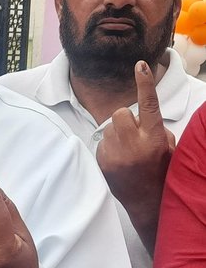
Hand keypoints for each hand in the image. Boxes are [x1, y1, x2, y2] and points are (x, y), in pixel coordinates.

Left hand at [96, 60, 174, 253]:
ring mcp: (115, 155)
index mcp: (153, 138)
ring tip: (127, 150)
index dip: (145, 84)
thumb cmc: (160, 171)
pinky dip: (109, 147)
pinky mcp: (102, 163)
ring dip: (117, 134)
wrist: (146, 201)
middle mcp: (133, 145)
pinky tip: (119, 160)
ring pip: (109, 128)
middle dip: (126, 119)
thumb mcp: (167, 148)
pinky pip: (101, 142)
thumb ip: (156, 128)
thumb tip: (141, 116)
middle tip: (134, 134)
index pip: (149, 105)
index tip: (140, 66)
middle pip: (120, 113)